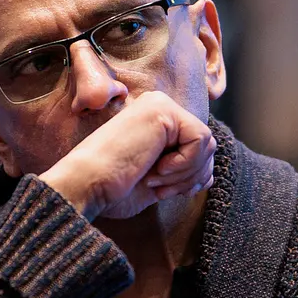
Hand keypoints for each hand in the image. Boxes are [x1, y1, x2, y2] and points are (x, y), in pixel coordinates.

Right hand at [38, 92, 214, 219]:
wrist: (88, 185)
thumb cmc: (113, 189)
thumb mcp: (157, 180)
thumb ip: (181, 171)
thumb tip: (209, 174)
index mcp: (154, 122)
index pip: (197, 148)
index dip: (190, 177)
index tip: (163, 192)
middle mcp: (158, 107)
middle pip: (206, 146)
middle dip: (191, 176)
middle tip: (159, 188)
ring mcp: (160, 105)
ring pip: (207, 144)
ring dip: (186, 173)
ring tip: (155, 180)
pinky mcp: (163, 110)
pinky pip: (201, 140)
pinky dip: (185, 163)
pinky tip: (158, 168)